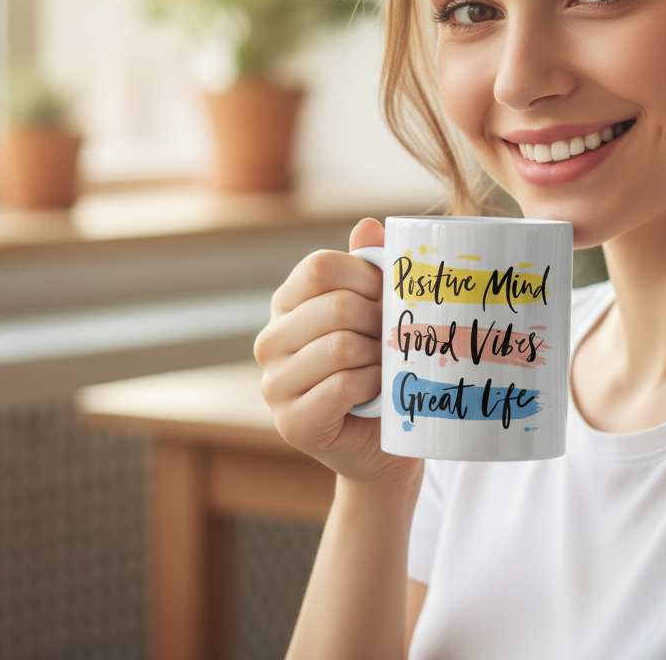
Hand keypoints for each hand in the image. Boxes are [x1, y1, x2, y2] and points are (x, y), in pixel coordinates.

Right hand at [254, 218, 422, 489]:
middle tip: (395, 338)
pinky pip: (343, 386)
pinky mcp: (291, 423)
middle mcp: (270, 340)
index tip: (390, 296)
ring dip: (378, 357)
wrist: (385, 442)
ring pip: (341, 346)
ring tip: (386, 367)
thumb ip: (371, 268)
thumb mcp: (378, 312)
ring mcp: (274, 384)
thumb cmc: (382, 367)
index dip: (366, 275)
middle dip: (379, 320)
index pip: (320, 266)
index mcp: (287, 305)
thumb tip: (369, 224)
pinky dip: (372, 386)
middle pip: (336, 306)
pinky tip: (377, 393)